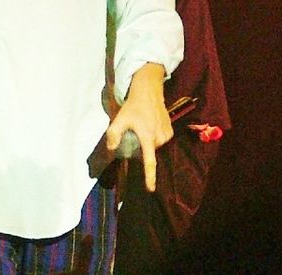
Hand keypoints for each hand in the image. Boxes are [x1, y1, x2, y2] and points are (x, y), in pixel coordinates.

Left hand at [105, 63, 172, 191]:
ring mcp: (167, 135)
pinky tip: (149, 125)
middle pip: (148, 152)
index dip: (150, 177)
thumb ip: (114, 134)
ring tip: (142, 126)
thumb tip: (111, 148)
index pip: (149, 162)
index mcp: (148, 138)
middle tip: (134, 133)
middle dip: (141, 148)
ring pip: (155, 146)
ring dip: (147, 141)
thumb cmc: (133, 106)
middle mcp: (160, 138)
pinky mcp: (170, 131)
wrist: (149, 92)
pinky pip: (160, 140)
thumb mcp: (120, 119)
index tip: (151, 189)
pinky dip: (154, 137)